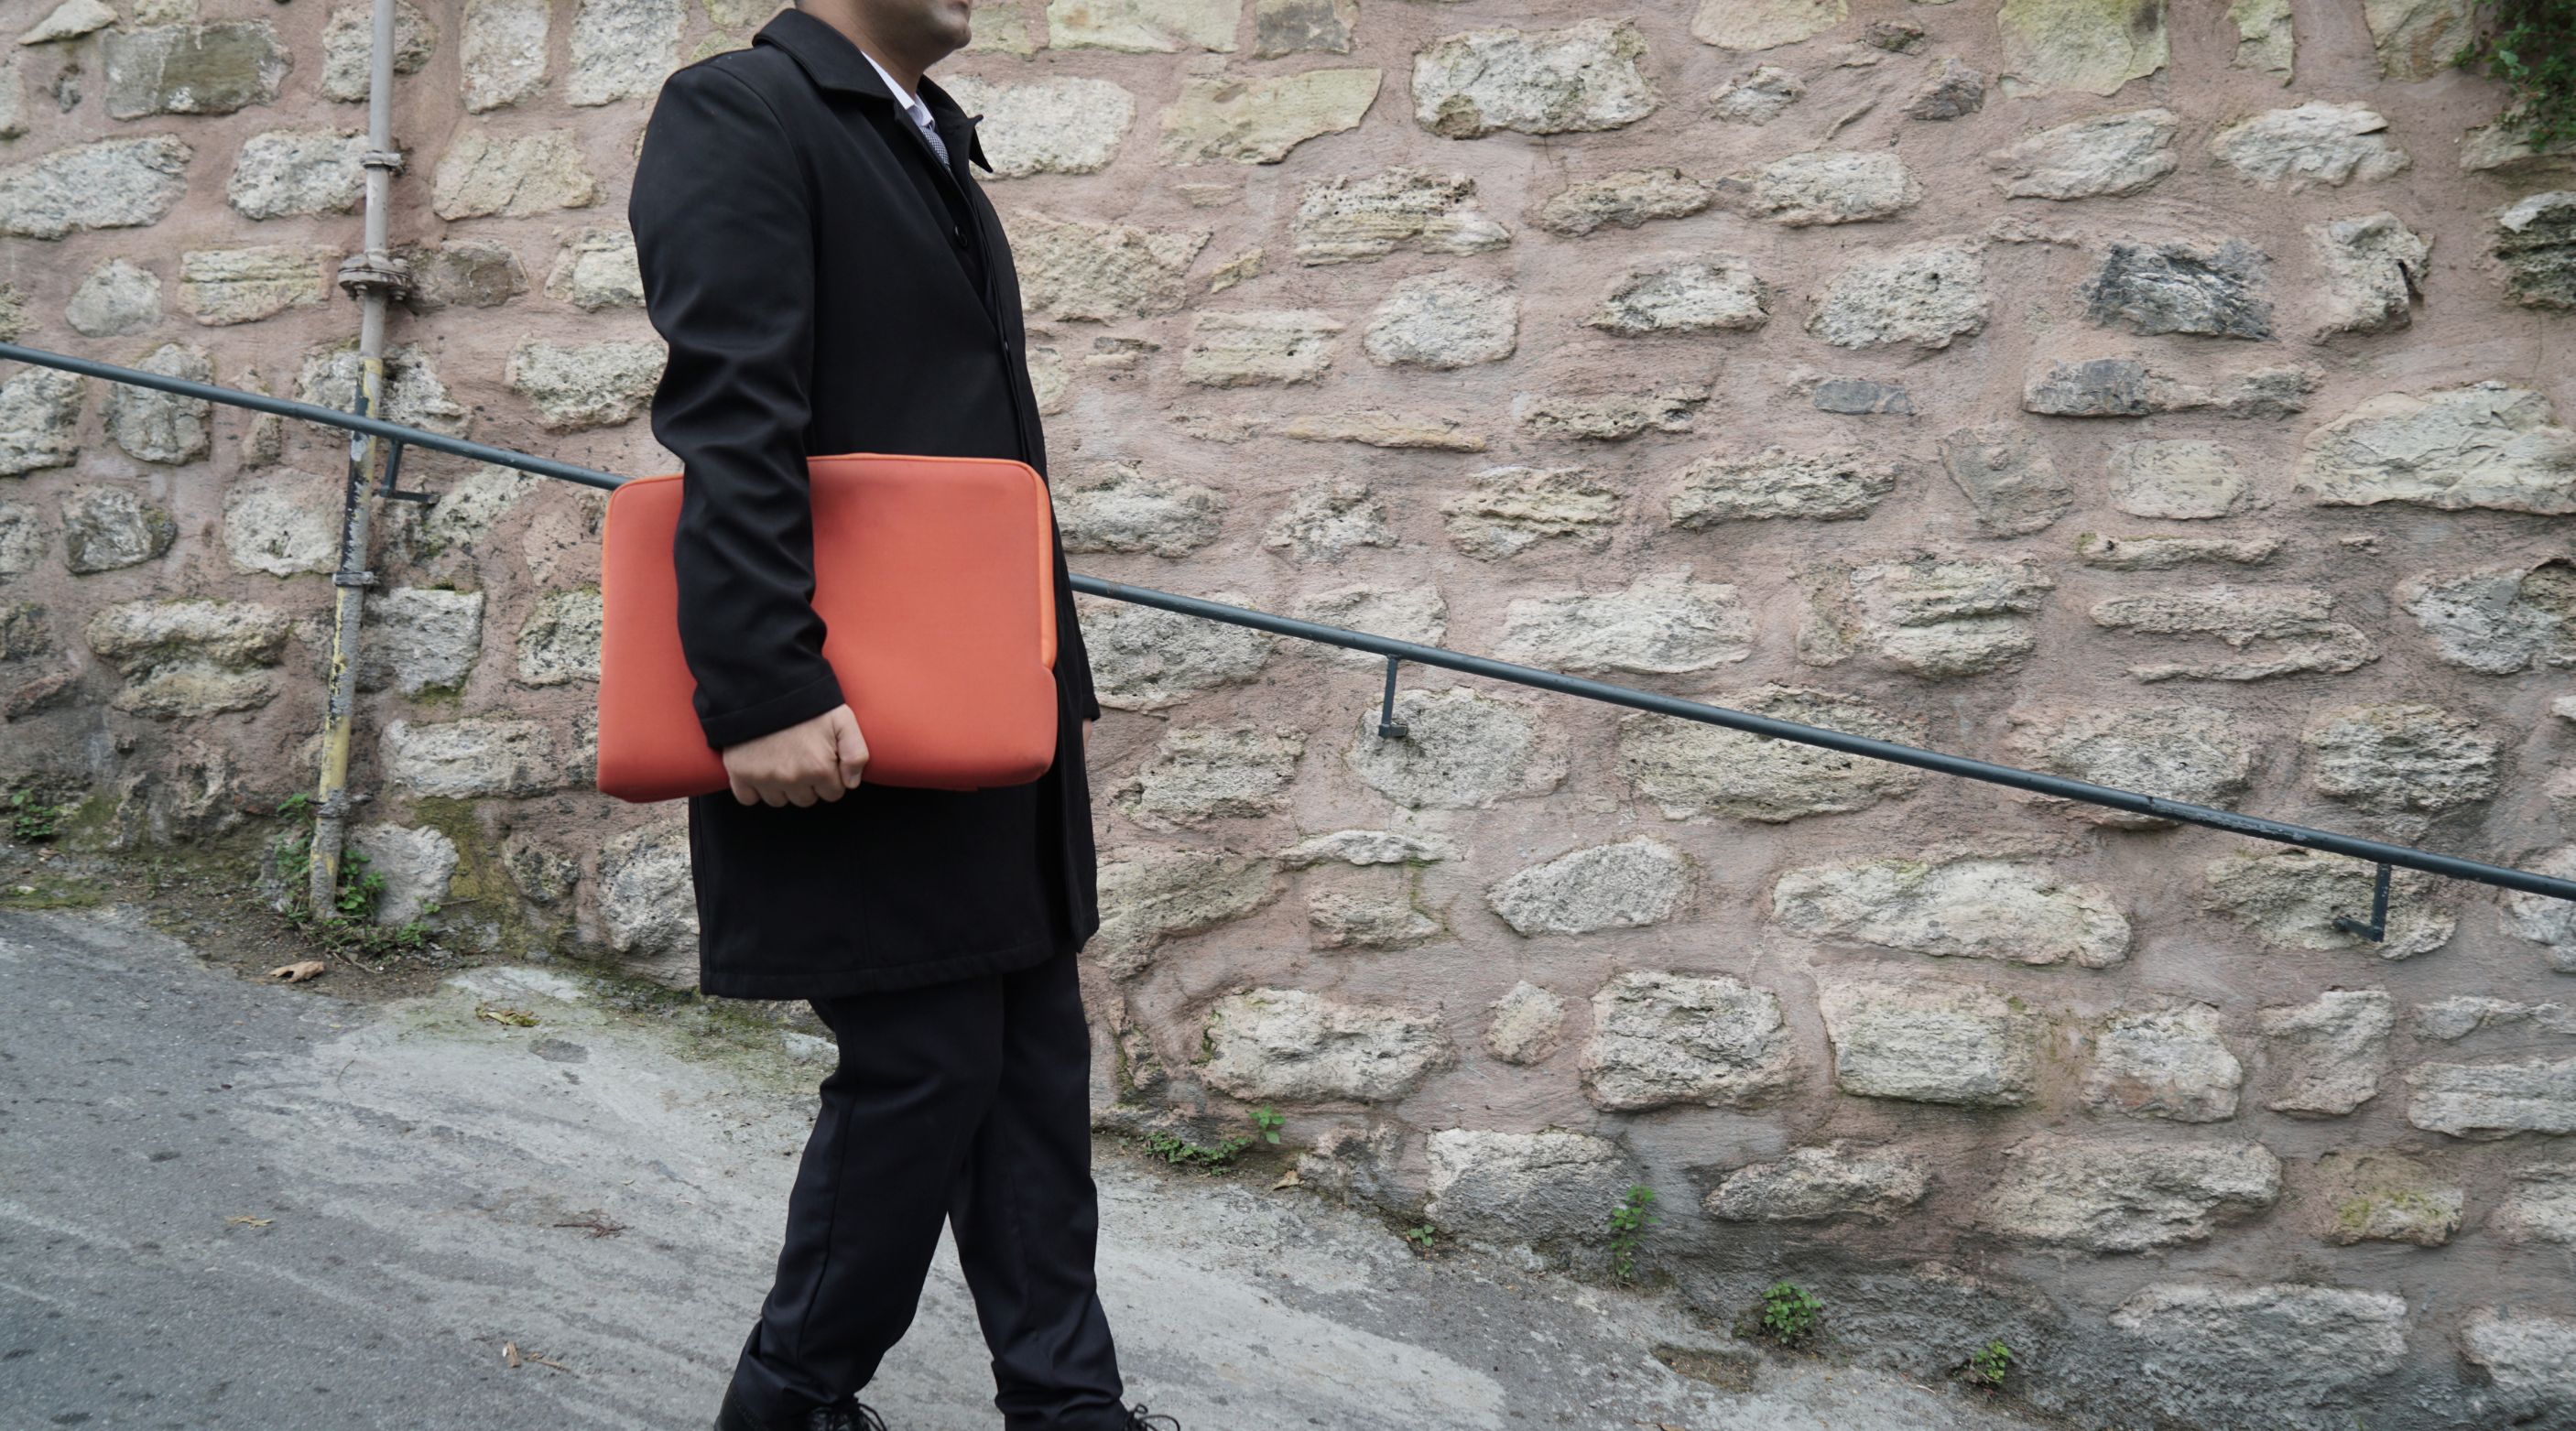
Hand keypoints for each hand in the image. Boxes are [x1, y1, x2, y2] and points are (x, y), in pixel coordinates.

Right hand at [721, 704, 868, 806]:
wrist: (763, 685)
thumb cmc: (807, 702)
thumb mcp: (843, 719)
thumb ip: (856, 753)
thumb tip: (851, 783)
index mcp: (819, 768)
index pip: (833, 794)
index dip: (830, 777)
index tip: (822, 759)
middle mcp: (792, 779)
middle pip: (806, 799)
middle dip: (808, 784)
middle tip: (801, 757)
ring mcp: (764, 778)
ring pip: (779, 801)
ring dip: (782, 787)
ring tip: (781, 759)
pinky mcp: (739, 774)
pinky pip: (748, 799)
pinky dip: (753, 789)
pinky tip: (759, 769)